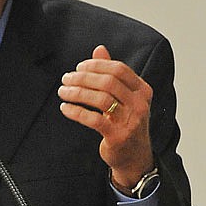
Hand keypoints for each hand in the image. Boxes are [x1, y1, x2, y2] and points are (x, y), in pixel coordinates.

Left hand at [58, 45, 153, 188]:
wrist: (134, 157)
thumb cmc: (126, 123)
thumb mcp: (124, 97)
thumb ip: (112, 74)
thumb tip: (99, 49)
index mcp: (142, 90)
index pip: (119, 69)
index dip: (96, 66)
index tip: (78, 67)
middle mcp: (139, 104)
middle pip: (108, 82)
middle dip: (83, 78)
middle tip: (66, 78)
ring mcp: (130, 121)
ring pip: (100, 99)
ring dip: (77, 93)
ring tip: (63, 92)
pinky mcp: (117, 136)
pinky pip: (93, 119)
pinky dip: (76, 112)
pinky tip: (65, 108)